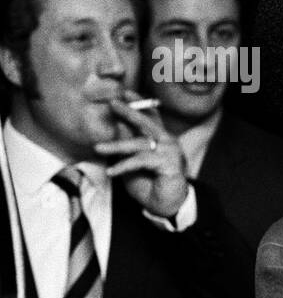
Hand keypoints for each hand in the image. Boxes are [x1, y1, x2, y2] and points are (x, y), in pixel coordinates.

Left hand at [95, 90, 190, 218]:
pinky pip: (141, 161)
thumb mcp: (133, 161)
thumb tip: (115, 127)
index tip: (124, 93)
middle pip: (147, 122)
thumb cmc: (150, 183)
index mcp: (160, 138)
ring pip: (139, 143)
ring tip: (98, 149)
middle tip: (112, 102)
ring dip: (116, 145)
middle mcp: (167, 141)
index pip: (150, 116)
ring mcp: (170, 152)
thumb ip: (127, 145)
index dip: (138, 103)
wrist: (167, 205)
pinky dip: (124, 166)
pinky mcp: (169, 164)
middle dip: (129, 111)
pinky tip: (111, 172)